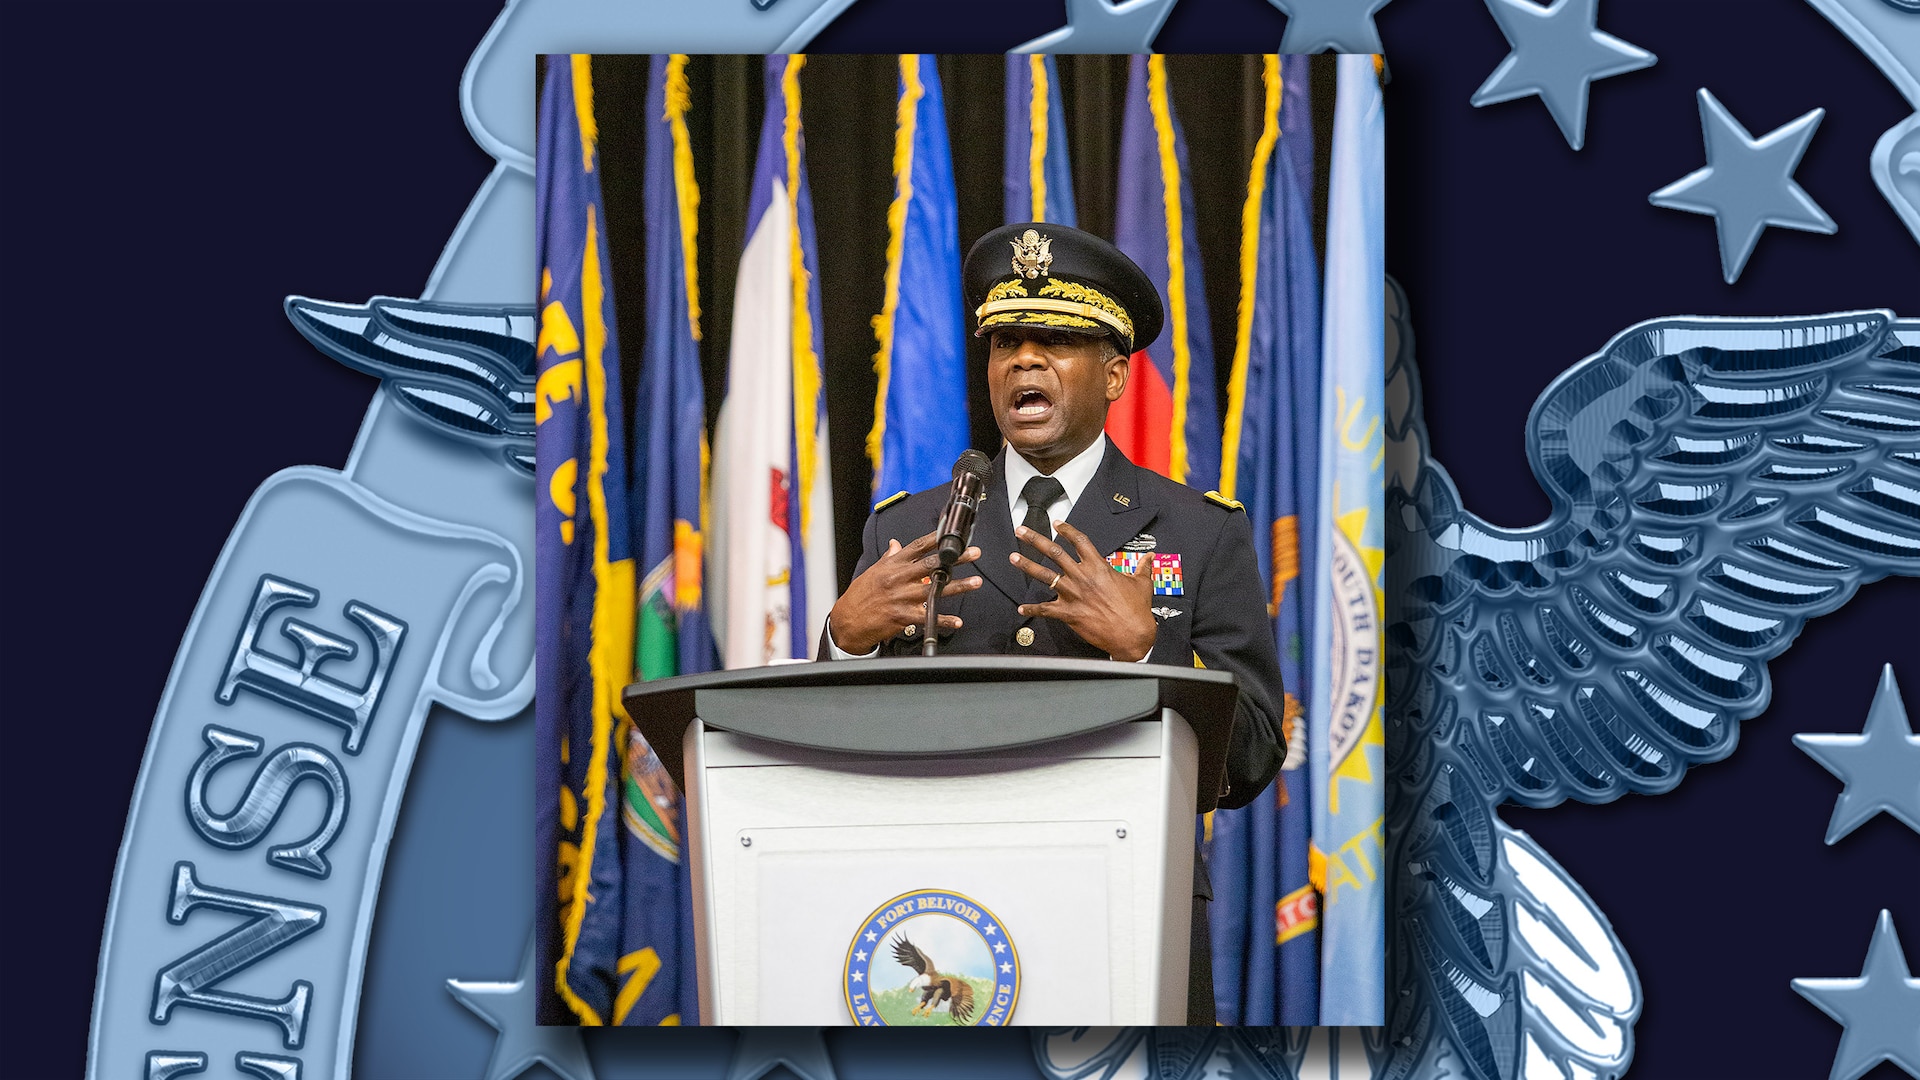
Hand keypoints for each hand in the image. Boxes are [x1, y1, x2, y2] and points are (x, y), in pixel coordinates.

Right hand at [827, 530, 982, 653]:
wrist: (846, 621)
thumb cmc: (859, 596)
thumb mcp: (873, 572)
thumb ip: (889, 558)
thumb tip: (896, 544)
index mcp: (892, 565)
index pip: (917, 547)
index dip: (936, 539)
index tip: (952, 534)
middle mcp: (898, 579)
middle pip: (931, 565)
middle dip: (955, 559)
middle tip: (973, 553)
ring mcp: (901, 598)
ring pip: (934, 590)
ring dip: (958, 586)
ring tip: (975, 582)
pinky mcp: (902, 617)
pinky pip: (927, 617)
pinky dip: (943, 620)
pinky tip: (957, 621)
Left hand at [1011, 520, 1156, 661]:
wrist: (1132, 634)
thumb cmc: (1137, 610)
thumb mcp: (1142, 584)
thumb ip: (1143, 568)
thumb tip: (1150, 557)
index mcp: (1098, 566)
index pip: (1079, 541)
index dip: (1066, 530)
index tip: (1056, 523)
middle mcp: (1082, 577)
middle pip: (1054, 553)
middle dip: (1035, 540)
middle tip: (1021, 531)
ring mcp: (1073, 594)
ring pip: (1045, 576)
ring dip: (1027, 566)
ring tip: (1013, 558)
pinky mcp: (1069, 613)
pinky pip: (1046, 610)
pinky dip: (1032, 610)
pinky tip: (1021, 609)